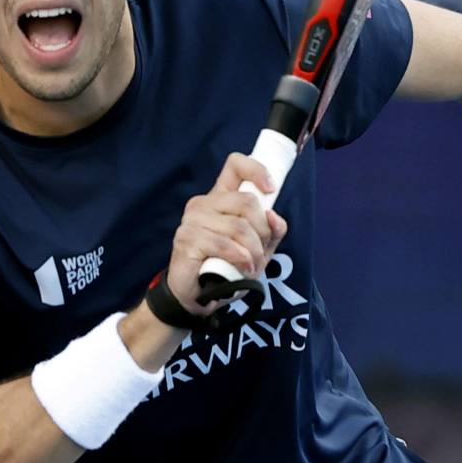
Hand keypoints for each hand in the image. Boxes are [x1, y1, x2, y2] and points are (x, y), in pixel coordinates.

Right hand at [166, 153, 286, 315]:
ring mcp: (193, 220)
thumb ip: (271, 231)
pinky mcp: (187, 239)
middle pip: (246, 201)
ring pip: (239, 226)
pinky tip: (243, 269)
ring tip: (253, 266)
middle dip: (263, 230)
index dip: (257, 170)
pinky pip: (224, 244)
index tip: (271, 189)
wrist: (198, 296)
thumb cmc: (227, 267)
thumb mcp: (258, 248)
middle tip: (262, 251)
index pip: (235, 165)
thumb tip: (274, 217)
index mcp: (221, 198)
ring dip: (254, 251)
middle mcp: (204, 203)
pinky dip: (241, 259)